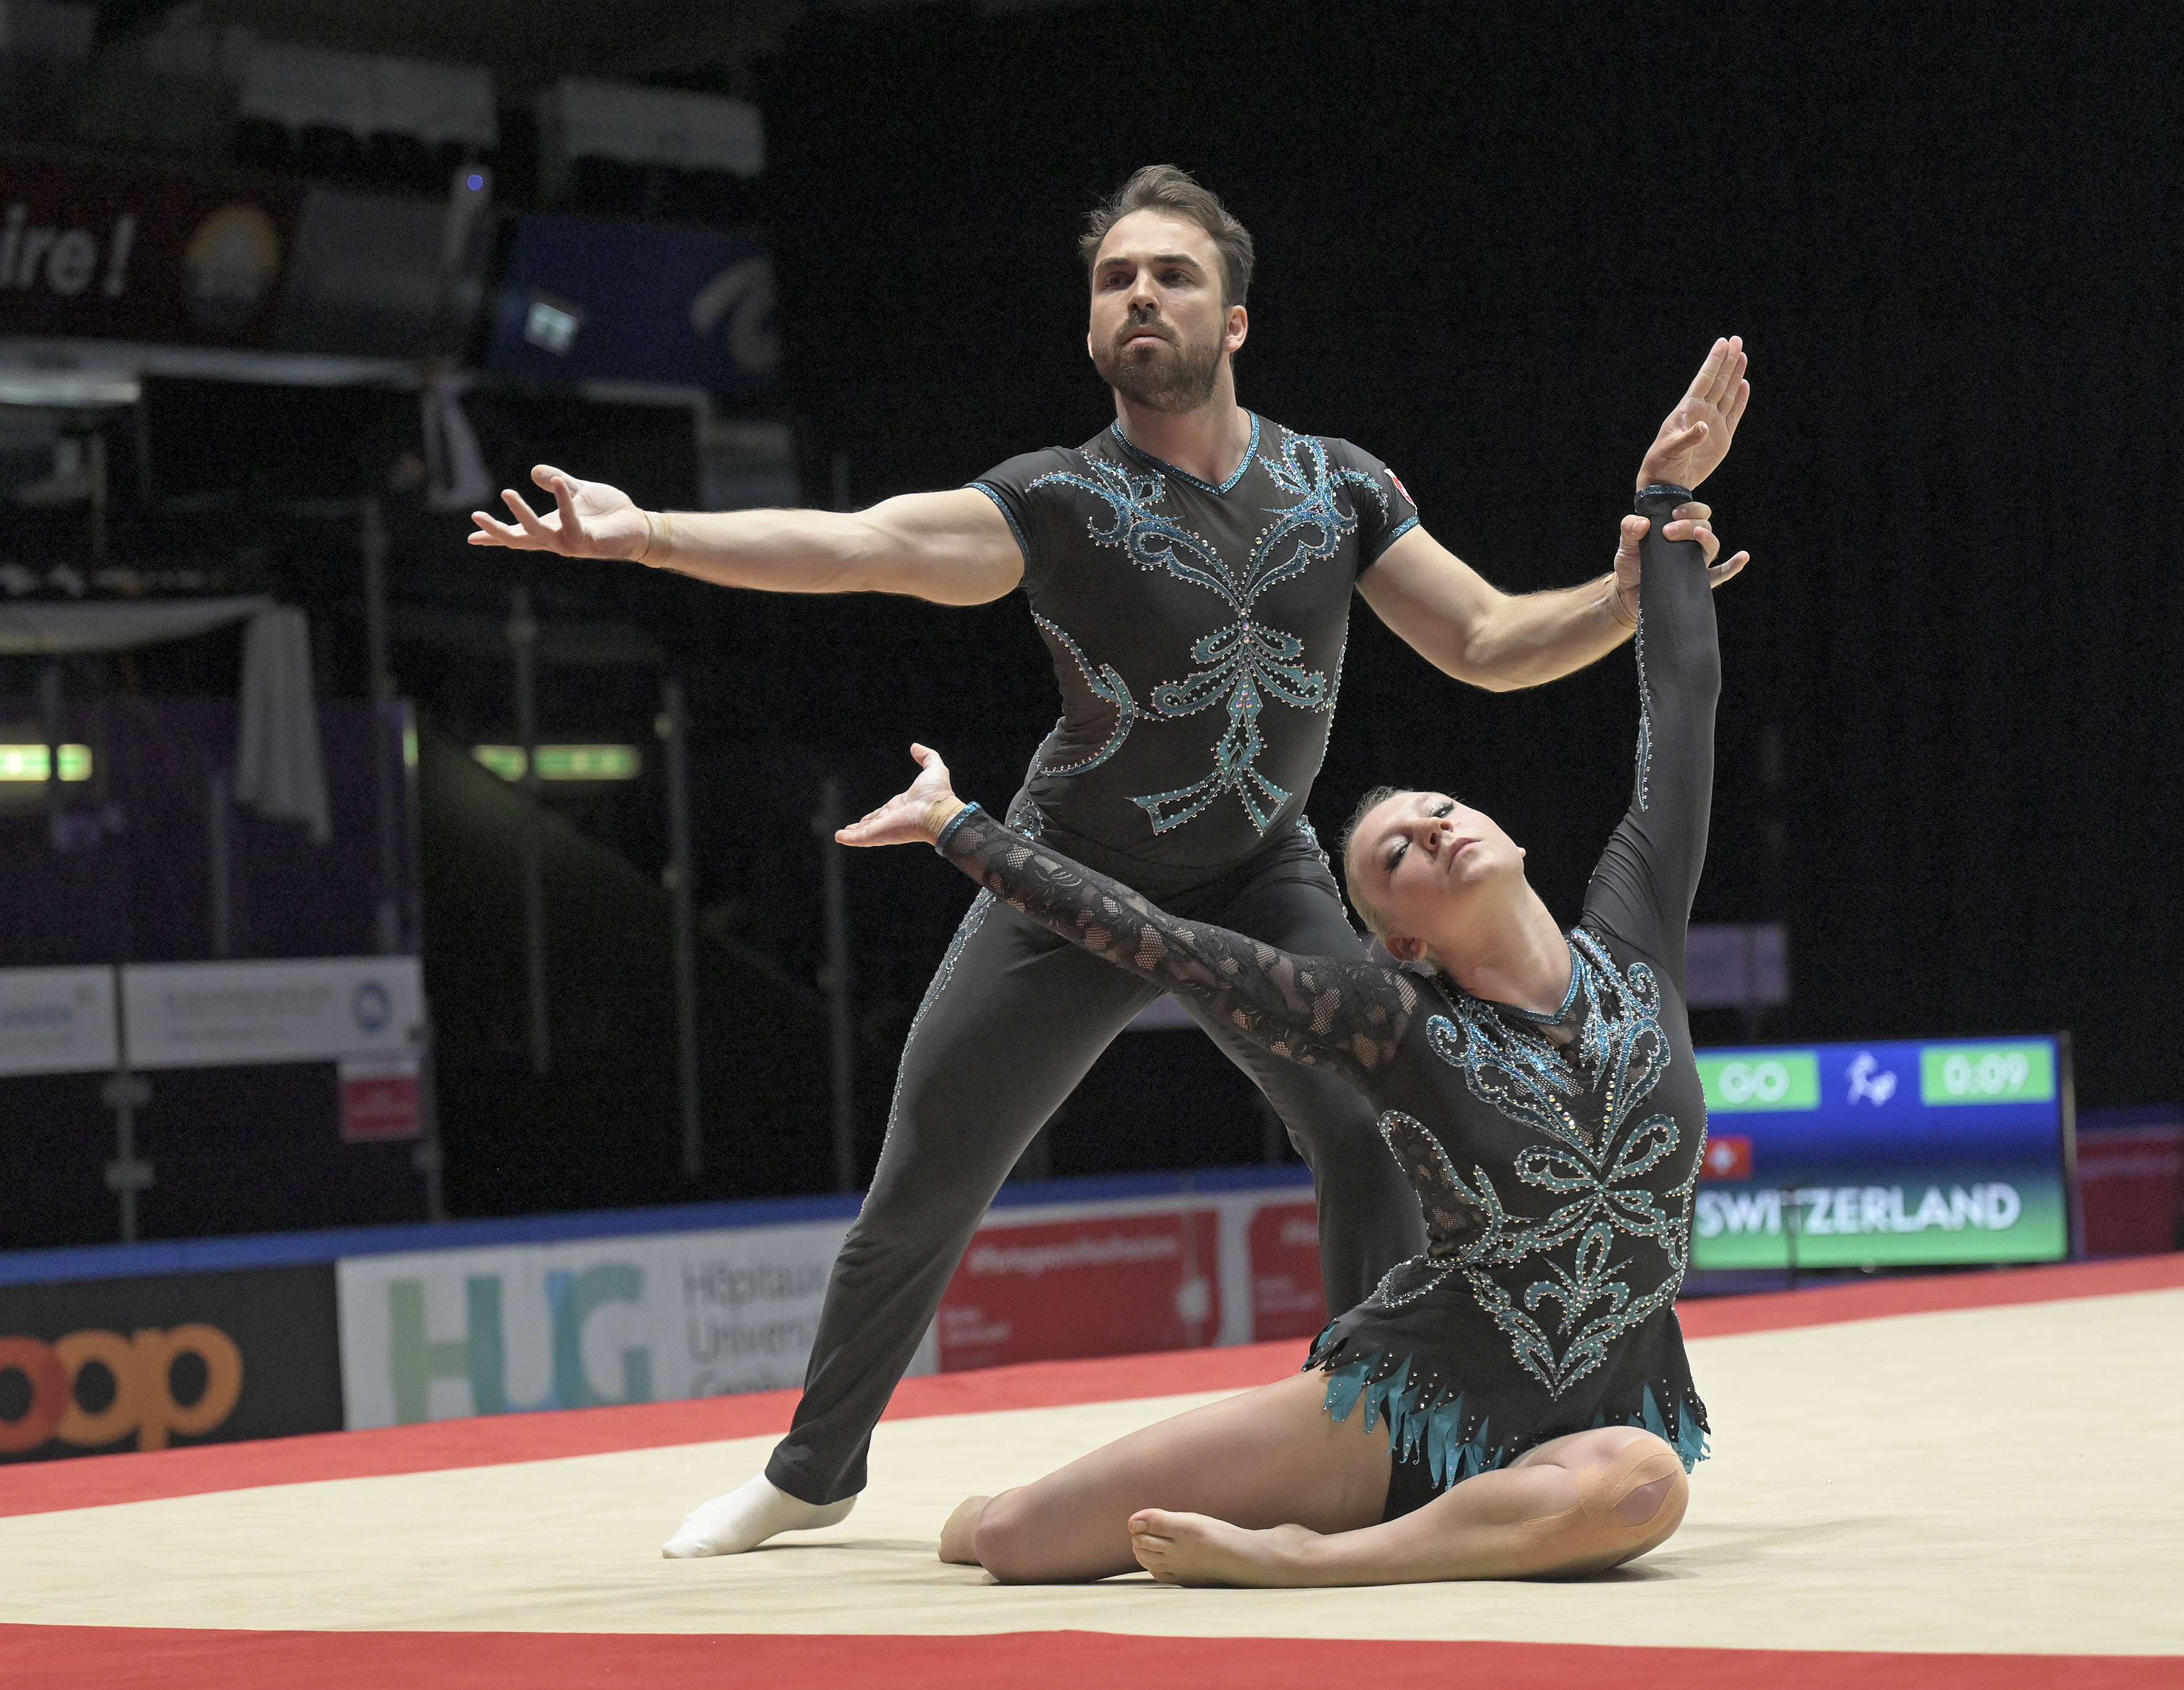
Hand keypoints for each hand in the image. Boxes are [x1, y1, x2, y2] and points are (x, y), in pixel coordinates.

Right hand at [468, 464, 648, 559]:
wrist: (639, 525)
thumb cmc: (608, 513)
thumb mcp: (578, 491)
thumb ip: (558, 482)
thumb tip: (534, 471)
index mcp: (551, 531)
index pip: (519, 536)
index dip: (495, 536)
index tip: (470, 537)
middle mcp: (558, 541)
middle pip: (520, 541)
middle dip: (497, 531)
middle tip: (476, 516)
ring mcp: (572, 545)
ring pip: (539, 534)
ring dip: (522, 514)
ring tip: (507, 492)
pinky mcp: (588, 542)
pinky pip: (570, 521)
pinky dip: (563, 501)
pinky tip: (559, 484)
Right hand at [836, 744, 963, 846]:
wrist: (937, 811)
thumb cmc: (937, 794)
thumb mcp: (933, 768)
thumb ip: (926, 756)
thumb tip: (915, 747)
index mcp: (903, 806)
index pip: (885, 812)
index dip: (876, 814)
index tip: (868, 817)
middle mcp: (893, 818)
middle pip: (874, 823)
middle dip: (862, 826)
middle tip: (851, 828)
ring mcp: (886, 828)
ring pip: (865, 832)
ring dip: (853, 834)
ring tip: (840, 835)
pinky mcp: (880, 834)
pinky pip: (861, 837)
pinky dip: (849, 839)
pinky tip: (838, 838)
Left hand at [1609, 504, 1749, 624]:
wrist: (1626, 593)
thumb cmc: (1629, 565)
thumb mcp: (1625, 545)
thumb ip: (1629, 529)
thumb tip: (1642, 522)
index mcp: (1676, 529)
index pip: (1694, 512)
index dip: (1690, 508)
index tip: (1674, 513)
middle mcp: (1689, 544)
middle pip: (1704, 526)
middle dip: (1691, 523)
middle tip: (1669, 530)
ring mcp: (1694, 563)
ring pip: (1711, 546)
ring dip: (1706, 537)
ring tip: (1698, 533)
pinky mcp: (1695, 582)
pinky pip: (1720, 574)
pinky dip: (1732, 567)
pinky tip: (1742, 558)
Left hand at [1636, 337, 1749, 492]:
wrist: (1668, 483)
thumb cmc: (1663, 463)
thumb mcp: (1672, 450)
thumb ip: (1688, 438)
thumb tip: (1704, 427)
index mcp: (1688, 410)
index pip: (1704, 380)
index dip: (1714, 362)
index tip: (1723, 343)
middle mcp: (1702, 412)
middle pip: (1719, 381)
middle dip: (1728, 361)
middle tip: (1737, 340)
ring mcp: (1713, 423)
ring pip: (1727, 393)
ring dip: (1735, 374)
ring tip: (1742, 354)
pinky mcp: (1722, 437)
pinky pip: (1734, 413)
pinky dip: (1740, 399)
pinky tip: (1744, 384)